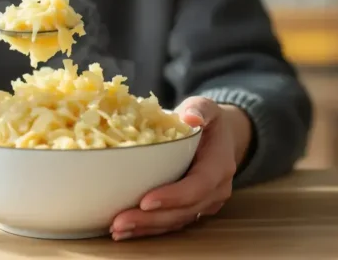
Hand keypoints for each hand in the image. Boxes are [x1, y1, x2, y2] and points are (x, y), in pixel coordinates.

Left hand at [109, 97, 251, 240]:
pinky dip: (149, 228)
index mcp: (219, 165)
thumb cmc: (207, 121)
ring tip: (117, 230)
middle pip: (184, 211)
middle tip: (120, 222)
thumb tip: (190, 118)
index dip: (173, 196)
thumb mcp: (206, 107)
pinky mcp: (191, 209)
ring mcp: (204, 203)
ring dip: (146, 228)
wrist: (221, 137)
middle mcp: (215, 190)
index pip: (198, 186)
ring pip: (176, 221)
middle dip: (151, 219)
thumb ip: (200, 110)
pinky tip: (126, 230)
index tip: (146, 201)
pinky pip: (171, 223)